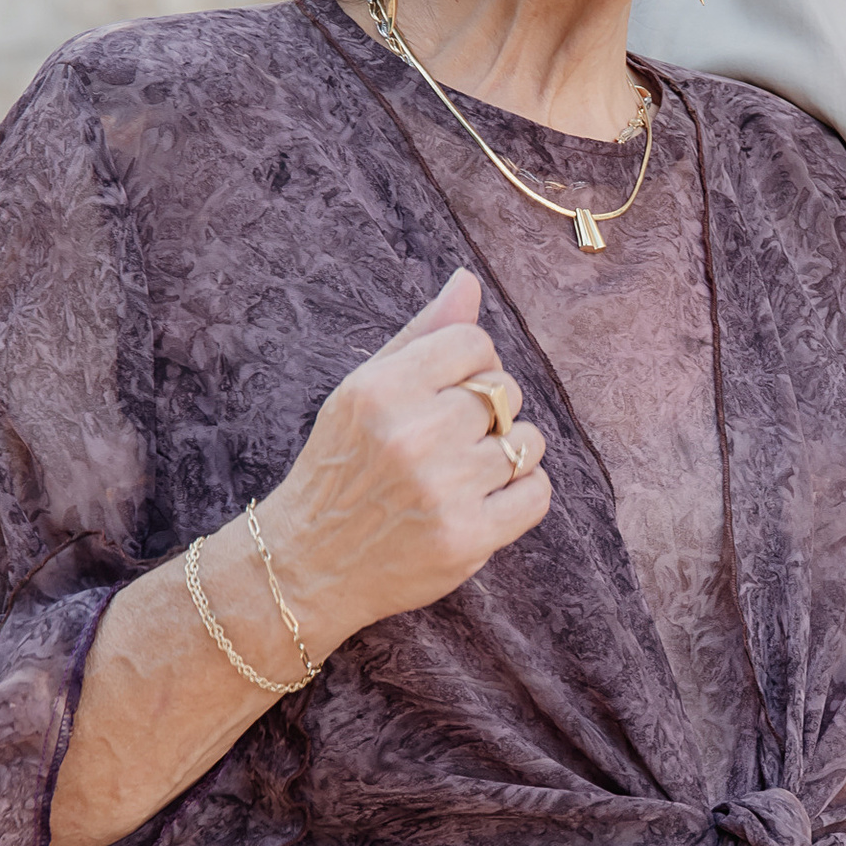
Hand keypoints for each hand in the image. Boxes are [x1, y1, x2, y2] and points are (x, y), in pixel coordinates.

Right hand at [251, 270, 550, 648]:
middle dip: (489, 414)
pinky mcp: (467, 538)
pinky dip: (522, 495)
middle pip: (505, 392)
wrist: (308, 564)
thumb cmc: (340, 468)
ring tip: (466, 474)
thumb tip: (469, 282)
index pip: (475, 344)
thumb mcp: (364, 392)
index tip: (450, 394)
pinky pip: (537, 493)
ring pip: (529, 441)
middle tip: (450, 442)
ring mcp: (442, 490)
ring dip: (508, 455)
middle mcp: (412, 436)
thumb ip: (421, 336)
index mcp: (382, 390)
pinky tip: (485, 501)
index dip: (474, 367)